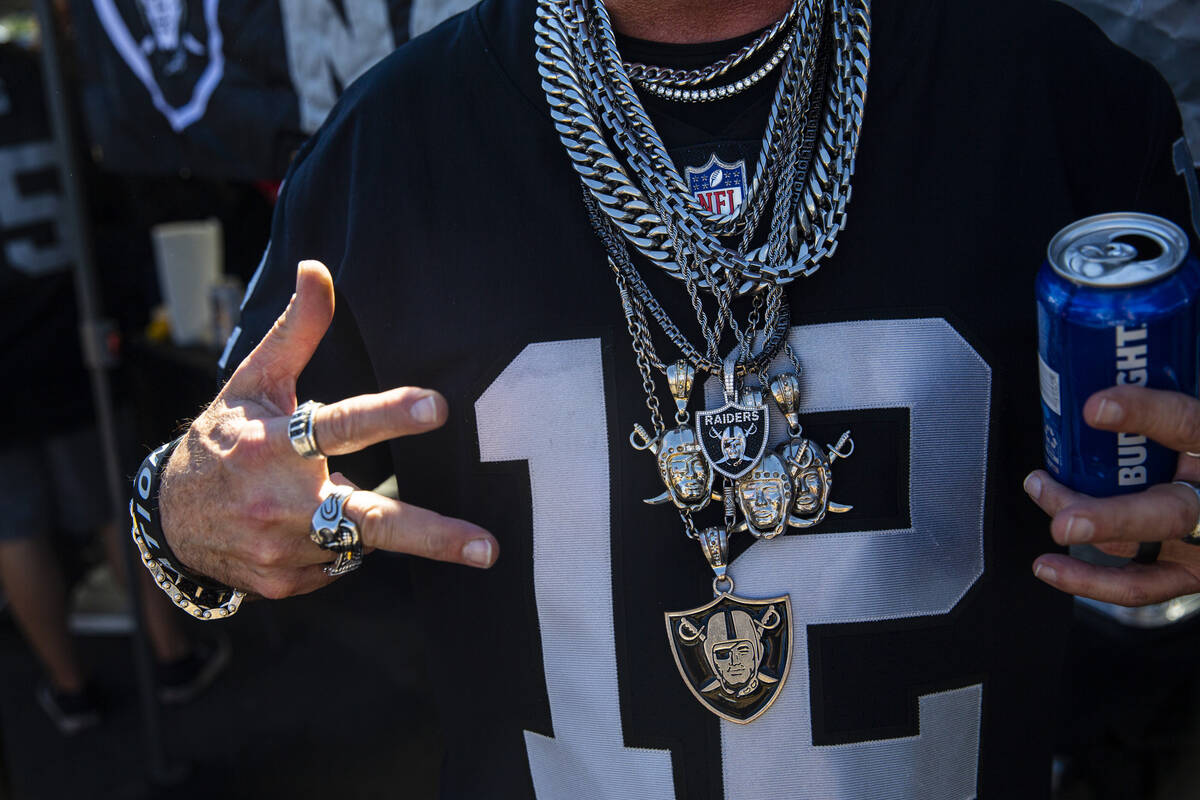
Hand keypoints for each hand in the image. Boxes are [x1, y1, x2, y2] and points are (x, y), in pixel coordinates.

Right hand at [158, 260, 496, 598]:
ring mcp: (282, 550)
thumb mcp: (254, 381)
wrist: (168, 520)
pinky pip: (340, 562)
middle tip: (486, 547)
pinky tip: (305, 525)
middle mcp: (279, 503)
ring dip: (357, 518)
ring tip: (318, 497)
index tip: (435, 407)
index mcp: (272, 445)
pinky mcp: (287, 582)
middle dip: (434, 535)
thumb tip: (318, 268)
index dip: (388, 415)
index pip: (339, 426)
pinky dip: (336, 542)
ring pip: (359, 537)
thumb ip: (297, 331)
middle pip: (369, 518)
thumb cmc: (223, 439)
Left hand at [1026, 385, 1199, 605]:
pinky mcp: (1186, 571)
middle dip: (1111, 517)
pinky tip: (1048, 567)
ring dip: (1085, 532)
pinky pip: (1138, 585)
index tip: (1095, 406)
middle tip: (1064, 516)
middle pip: (1168, 512)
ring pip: (1144, 547)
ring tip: (1045, 502)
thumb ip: (1150, 407)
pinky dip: (1087, 581)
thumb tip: (1093, 373)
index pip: (1189, 425)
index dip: (1145, 413)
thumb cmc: (1193, 447)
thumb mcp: (1187, 424)